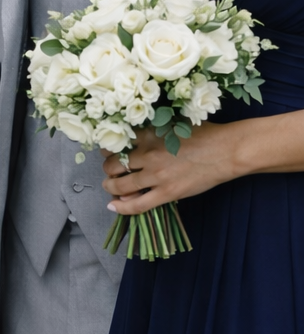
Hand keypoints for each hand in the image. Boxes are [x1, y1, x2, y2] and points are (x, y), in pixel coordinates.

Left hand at [102, 121, 236, 213]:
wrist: (225, 150)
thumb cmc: (203, 134)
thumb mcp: (172, 125)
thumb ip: (152, 133)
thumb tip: (133, 145)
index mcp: (148, 135)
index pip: (117, 142)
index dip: (109, 149)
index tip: (109, 153)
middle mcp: (148, 154)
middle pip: (114, 164)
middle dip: (108, 169)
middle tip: (110, 172)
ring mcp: (156, 175)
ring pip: (121, 185)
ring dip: (110, 187)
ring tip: (110, 187)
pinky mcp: (167, 192)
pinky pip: (138, 205)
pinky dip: (122, 208)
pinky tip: (113, 207)